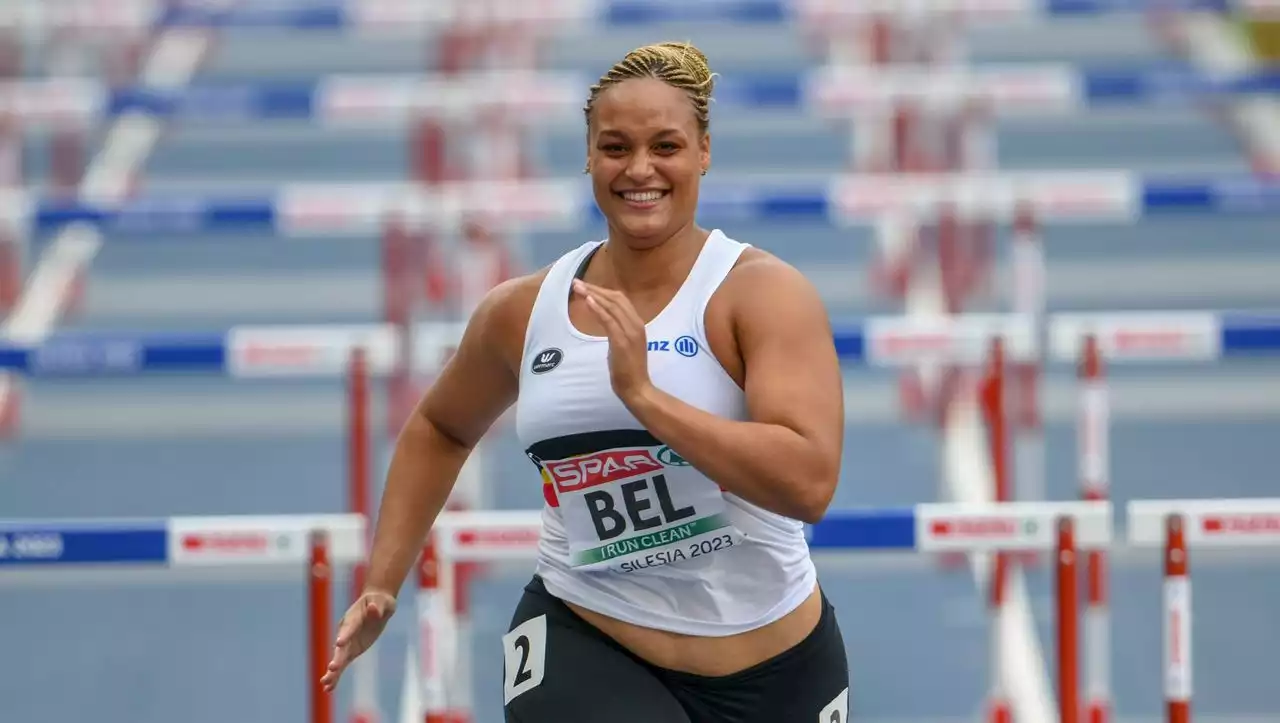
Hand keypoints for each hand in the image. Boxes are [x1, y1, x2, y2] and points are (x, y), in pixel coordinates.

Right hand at [320, 588, 396, 691]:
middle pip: (341, 646)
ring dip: (333, 671)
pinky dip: (336, 675)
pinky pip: (343, 664)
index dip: (345, 634)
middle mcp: (346, 631)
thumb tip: (373, 608)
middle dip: (337, 658)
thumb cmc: (381, 602)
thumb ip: (377, 607)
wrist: (376, 603)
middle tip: (332, 668)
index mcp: (353, 617)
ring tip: (325, 684)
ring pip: (339, 658)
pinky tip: (329, 688)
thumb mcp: (383, 603)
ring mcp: (347, 642)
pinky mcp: (351, 650)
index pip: (350, 627)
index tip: (339, 642)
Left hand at [572, 278, 652, 405]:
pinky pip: (609, 320)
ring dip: (594, 294)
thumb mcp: (623, 344)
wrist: (637, 388)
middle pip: (615, 299)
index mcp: (637, 324)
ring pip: (612, 306)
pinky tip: (588, 301)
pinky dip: (598, 309)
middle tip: (577, 283)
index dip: (603, 291)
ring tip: (578, 288)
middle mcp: (636, 324)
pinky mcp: (622, 341)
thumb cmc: (628, 370)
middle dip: (595, 289)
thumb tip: (604, 319)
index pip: (621, 300)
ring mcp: (630, 332)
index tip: (587, 286)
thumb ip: (617, 330)